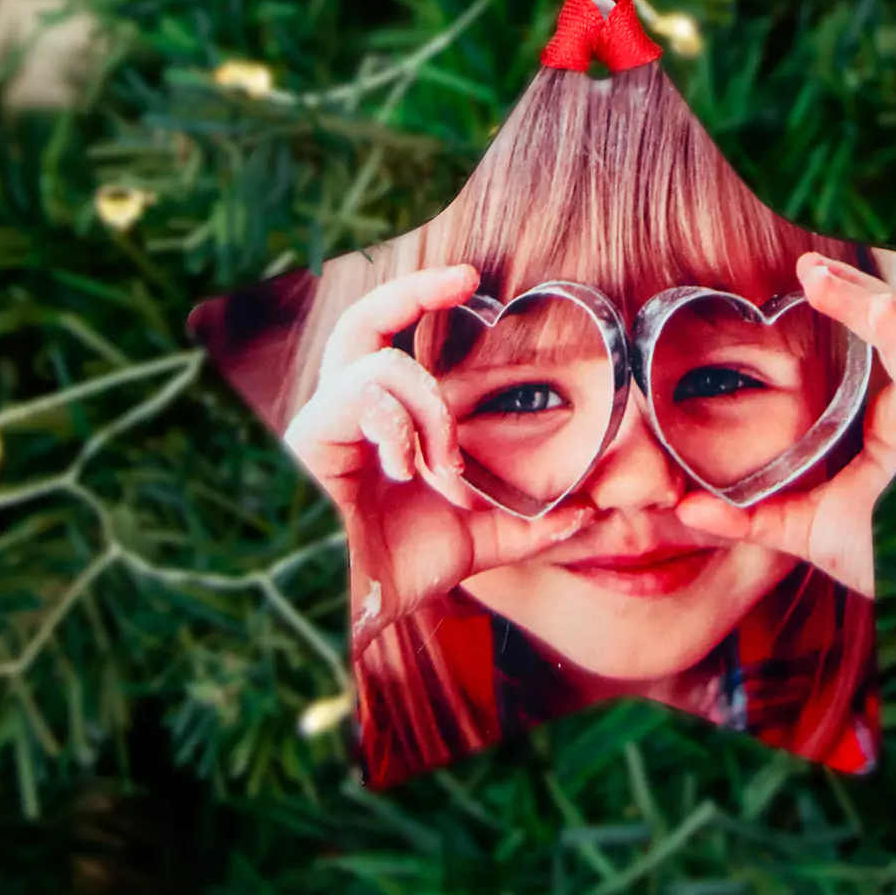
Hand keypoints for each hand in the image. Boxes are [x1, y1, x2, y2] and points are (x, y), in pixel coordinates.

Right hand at [282, 264, 596, 649]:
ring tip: (445, 468)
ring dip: (430, 410)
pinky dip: (400, 428)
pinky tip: (409, 471)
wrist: (345, 616)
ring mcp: (325, 424)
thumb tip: (587, 513)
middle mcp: (347, 413)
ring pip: (379, 364)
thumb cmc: (392, 574)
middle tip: (464, 278)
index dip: (418, 297)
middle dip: (411, 289)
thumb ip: (525, 525)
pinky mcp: (308, 442)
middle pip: (360, 321)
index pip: (388, 339)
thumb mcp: (474, 543)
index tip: (469, 281)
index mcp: (382, 422)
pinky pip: (359, 396)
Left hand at [675, 252, 895, 597]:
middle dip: (850, 290)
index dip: (844, 308)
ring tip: (818, 275)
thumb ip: (749, 517)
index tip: (801, 280)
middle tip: (805, 264)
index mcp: (885, 422)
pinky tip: (871, 305)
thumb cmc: (883, 559)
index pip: (870, 350)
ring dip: (863, 298)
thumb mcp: (805, 531)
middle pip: (889, 329)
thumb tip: (685, 508)